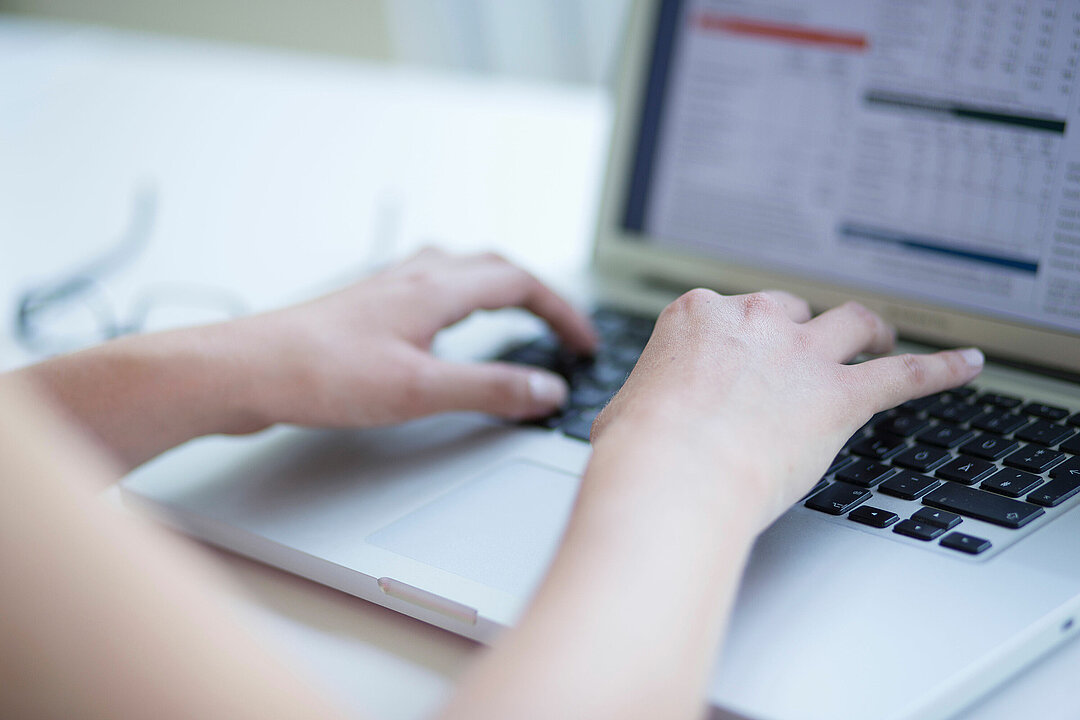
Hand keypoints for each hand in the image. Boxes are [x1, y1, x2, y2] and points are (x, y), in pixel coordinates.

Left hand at [244, 248, 596, 428]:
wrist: (245, 371)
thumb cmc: (319, 374)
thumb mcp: (420, 389)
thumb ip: (490, 389)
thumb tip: (546, 390)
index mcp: (435, 289)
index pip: (520, 283)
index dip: (562, 311)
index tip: (584, 344)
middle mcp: (413, 279)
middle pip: (494, 267)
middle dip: (538, 294)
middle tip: (561, 328)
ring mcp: (387, 291)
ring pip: (460, 272)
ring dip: (499, 288)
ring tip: (517, 314)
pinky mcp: (366, 310)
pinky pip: (430, 289)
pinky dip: (461, 300)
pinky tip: (446, 328)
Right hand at [590, 289, 982, 529]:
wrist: (675, 473)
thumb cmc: (640, 449)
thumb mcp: (624, 413)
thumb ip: (643, 403)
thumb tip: (630, 422)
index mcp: (697, 316)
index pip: (729, 313)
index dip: (740, 338)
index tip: (742, 356)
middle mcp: (752, 322)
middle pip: (791, 310)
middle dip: (799, 329)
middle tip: (804, 353)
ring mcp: (800, 354)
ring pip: (851, 322)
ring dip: (869, 329)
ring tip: (879, 338)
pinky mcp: (839, 394)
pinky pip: (904, 374)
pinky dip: (940, 369)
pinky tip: (965, 365)